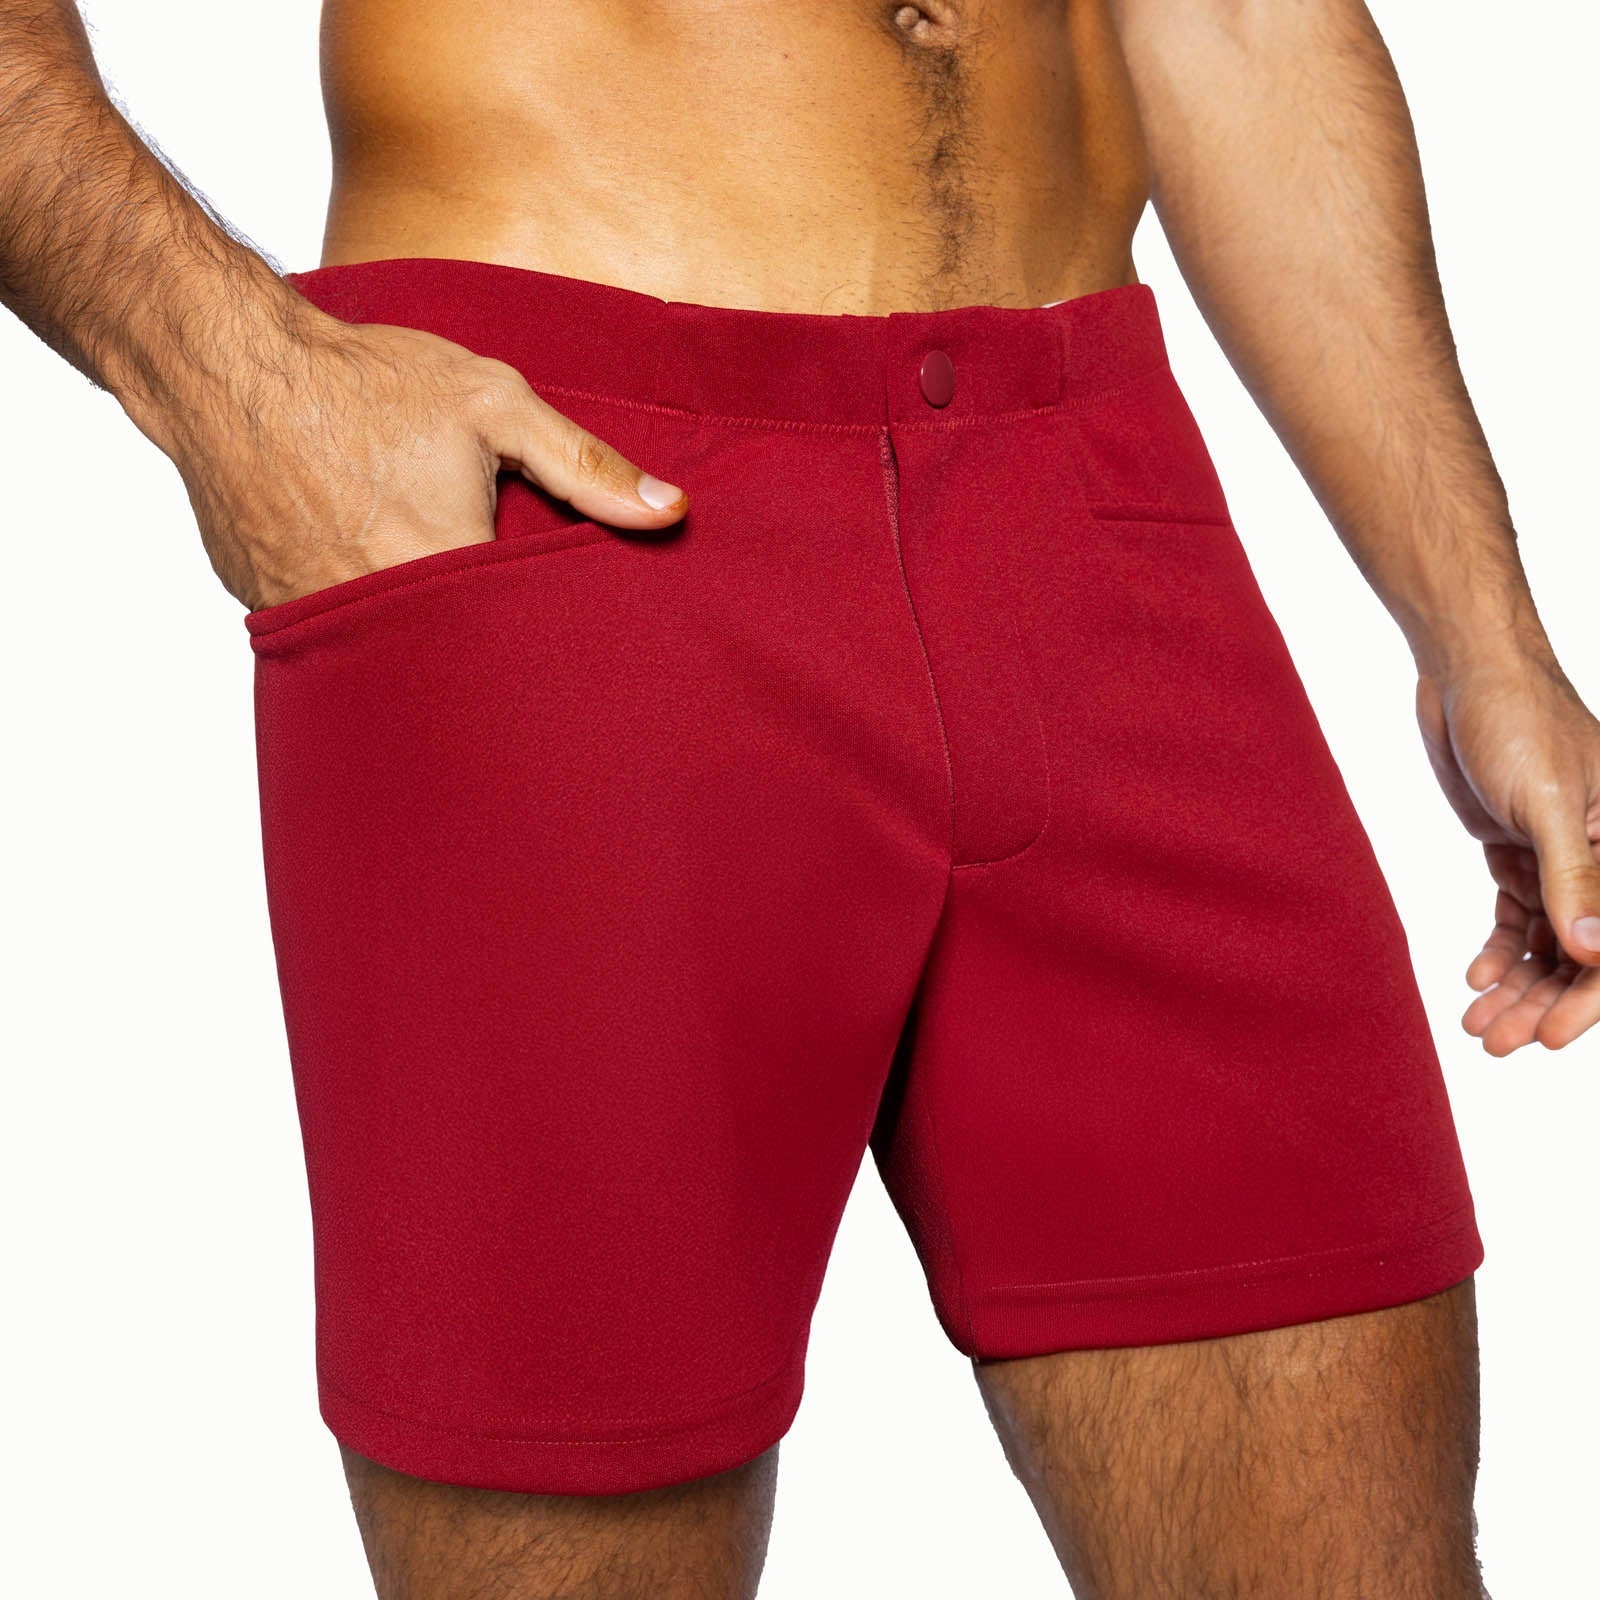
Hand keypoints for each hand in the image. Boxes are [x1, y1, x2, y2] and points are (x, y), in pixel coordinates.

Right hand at [171, 311, 686, 610]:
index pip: (518, 644)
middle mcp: (376, 611)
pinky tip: (364, 576)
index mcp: (444, 570)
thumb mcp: (493, 405)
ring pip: (389, 655)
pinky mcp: (272, 612)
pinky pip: (333, 635)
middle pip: (453, 665)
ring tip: (431, 603)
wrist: (223, 362)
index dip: (541, 643)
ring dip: (416, 640)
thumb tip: (671, 511)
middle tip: (503, 639)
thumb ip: (585, 467)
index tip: (560, 643)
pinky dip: (358, 619)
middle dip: (482, 656)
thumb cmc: (364, 380)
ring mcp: (314, 618)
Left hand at [1415, 656, 1599, 1052]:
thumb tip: (1592, 953)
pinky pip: (1516, 916)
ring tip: (1477, 1024)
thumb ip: (1573, 877)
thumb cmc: (1520, 720)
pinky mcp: (1519, 850)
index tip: (1550, 1040)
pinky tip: (1475, 978)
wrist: (1467, 673)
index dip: (1590, 998)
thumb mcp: (1548, 802)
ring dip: (1517, 987)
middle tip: (1495, 1042)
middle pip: (1582, 952)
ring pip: (1547, 942)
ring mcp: (1561, 857)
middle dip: (1544, 1002)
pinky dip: (1499, 950)